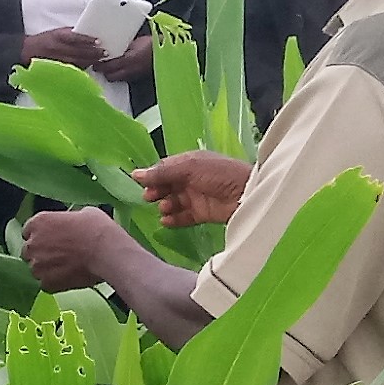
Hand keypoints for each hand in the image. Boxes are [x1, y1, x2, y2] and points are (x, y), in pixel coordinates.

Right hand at [21, 28, 105, 70]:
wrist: (26, 51)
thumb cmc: (43, 40)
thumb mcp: (55, 32)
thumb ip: (69, 33)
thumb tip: (86, 33)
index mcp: (57, 36)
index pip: (75, 37)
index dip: (87, 40)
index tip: (98, 41)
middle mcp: (57, 48)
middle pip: (78, 51)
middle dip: (93, 53)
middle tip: (104, 53)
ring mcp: (57, 59)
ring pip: (76, 61)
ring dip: (89, 61)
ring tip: (100, 60)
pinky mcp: (56, 68)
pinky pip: (71, 68)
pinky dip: (81, 67)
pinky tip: (89, 66)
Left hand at [22, 208, 121, 292]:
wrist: (107, 253)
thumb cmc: (98, 229)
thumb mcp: (82, 213)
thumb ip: (67, 219)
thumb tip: (70, 223)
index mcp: (38, 222)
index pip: (29, 230)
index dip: (41, 235)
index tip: (52, 239)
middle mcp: (32, 243)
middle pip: (29, 250)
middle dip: (41, 252)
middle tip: (59, 255)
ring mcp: (37, 265)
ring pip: (36, 269)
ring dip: (47, 268)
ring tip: (66, 267)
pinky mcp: (46, 283)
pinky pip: (46, 284)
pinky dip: (55, 282)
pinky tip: (70, 277)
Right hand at [136, 151, 252, 229]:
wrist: (247, 194)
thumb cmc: (219, 174)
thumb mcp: (189, 168)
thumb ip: (162, 172)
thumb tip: (136, 174)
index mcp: (190, 163)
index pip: (165, 168)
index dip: (153, 175)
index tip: (140, 183)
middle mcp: (192, 179)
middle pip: (167, 185)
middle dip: (157, 191)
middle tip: (149, 197)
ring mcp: (197, 197)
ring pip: (174, 202)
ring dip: (165, 205)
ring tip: (165, 208)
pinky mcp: (202, 214)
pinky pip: (183, 217)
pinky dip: (174, 219)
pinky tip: (166, 221)